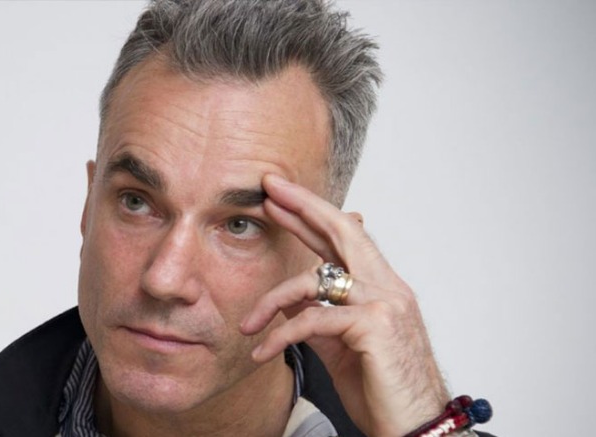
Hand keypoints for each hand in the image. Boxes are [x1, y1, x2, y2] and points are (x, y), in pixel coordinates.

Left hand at [240, 174, 448, 436]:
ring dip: (271, 300)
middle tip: (268, 190)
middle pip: (342, 232)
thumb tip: (287, 302)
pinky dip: (281, 335)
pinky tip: (262, 351)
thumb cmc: (381, 389)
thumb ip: (318, 317)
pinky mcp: (375, 326)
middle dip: (302, 207)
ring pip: (314, 280)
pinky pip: (312, 320)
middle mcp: (388, 287)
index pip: (345, 239)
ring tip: (247, 326)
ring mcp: (385, 303)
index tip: (281, 197)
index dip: (312, 214)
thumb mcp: (340, 347)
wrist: (415, 428)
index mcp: (381, 288)